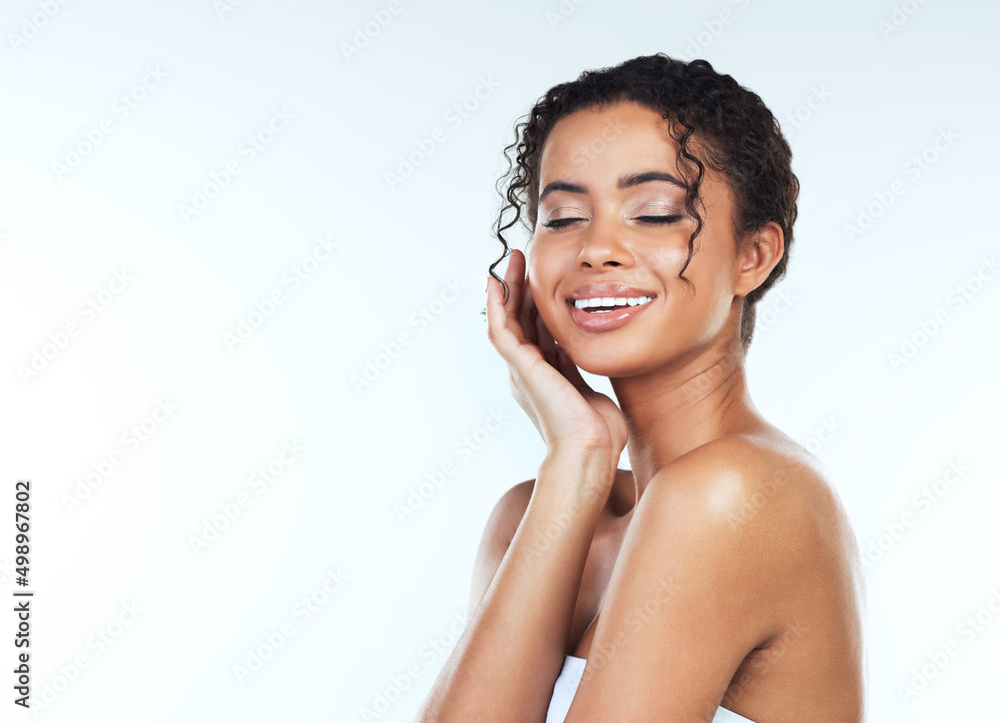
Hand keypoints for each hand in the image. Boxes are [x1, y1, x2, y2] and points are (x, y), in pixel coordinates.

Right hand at [485, 249, 627, 459]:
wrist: (590, 450)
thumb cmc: (599, 431)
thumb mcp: (591, 388)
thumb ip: (584, 370)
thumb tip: (593, 352)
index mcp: (544, 377)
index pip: (537, 332)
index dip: (537, 305)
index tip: (544, 281)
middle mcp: (528, 372)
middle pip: (520, 321)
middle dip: (521, 290)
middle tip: (522, 260)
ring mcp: (521, 370)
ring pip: (508, 321)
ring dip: (508, 289)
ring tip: (512, 261)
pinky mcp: (520, 368)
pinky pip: (500, 330)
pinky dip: (495, 306)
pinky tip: (495, 283)